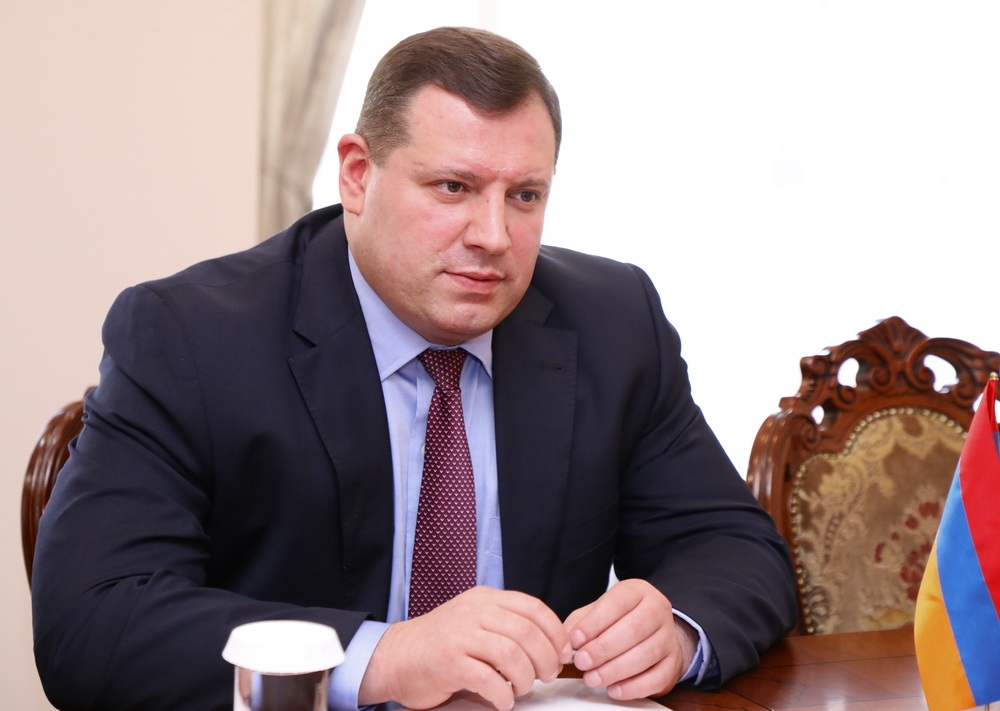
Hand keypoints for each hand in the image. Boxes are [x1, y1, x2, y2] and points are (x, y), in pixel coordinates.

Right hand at [358, 587, 573, 710]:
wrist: (396, 656)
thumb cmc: (441, 643)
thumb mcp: (475, 621)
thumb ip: (507, 625)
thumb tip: (552, 644)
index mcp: (485, 599)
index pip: (533, 608)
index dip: (555, 633)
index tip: (562, 652)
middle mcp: (474, 612)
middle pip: (527, 633)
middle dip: (545, 659)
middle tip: (546, 676)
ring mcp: (460, 635)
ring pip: (512, 655)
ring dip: (525, 678)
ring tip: (521, 689)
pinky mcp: (448, 662)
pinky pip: (489, 679)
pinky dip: (503, 695)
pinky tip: (503, 700)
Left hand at [563, 578, 696, 699]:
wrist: (653, 632)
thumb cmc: (620, 620)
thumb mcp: (597, 612)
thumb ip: (580, 623)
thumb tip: (566, 641)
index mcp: (637, 591)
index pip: (617, 603)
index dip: (594, 622)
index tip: (575, 639)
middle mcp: (657, 610)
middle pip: (633, 629)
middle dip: (603, 648)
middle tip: (582, 662)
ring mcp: (668, 637)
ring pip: (645, 655)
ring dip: (615, 670)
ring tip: (592, 678)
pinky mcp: (673, 664)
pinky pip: (656, 678)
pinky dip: (633, 687)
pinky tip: (614, 689)